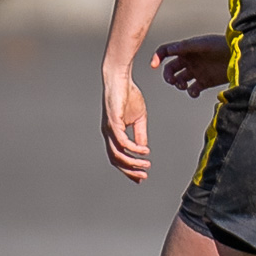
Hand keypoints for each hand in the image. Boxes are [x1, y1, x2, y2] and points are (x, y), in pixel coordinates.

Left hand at [101, 65, 151, 181]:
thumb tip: (143, 149)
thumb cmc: (128, 96)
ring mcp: (109, 128)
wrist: (121, 78)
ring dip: (132, 162)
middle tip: (143, 176)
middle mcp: (109, 133)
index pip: (118, 157)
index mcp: (113, 133)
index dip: (128, 168)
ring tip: (146, 165)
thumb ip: (140, 134)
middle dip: (129, 170)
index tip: (140, 177)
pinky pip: (122, 141)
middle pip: (115, 160)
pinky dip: (133, 148)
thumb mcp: (139, 119)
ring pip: (118, 153)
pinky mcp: (113, 122)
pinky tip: (144, 151)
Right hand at [152, 34, 230, 96]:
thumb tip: (170, 49)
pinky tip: (194, 92)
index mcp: (186, 50)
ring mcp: (197, 71)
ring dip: (178, 84)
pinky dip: (191, 93)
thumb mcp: (203, 44)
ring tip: (184, 86)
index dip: (157, 57)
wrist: (240, 57)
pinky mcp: (205, 82)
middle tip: (173, 81)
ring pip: (180, 80)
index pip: (166, 52)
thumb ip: (186, 46)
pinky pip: (193, 90)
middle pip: (170, 69)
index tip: (154, 65)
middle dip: (168, 76)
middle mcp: (189, 60)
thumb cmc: (222, 45)